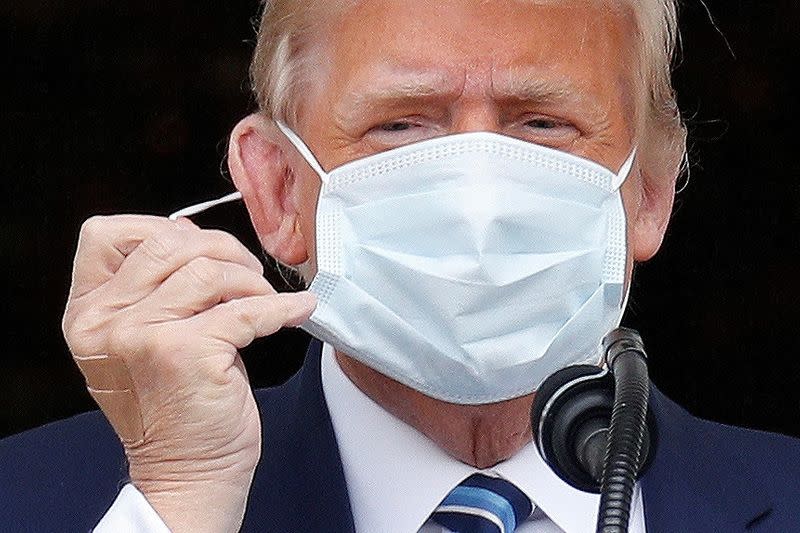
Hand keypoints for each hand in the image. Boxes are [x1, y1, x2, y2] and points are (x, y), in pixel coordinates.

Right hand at [62, 215, 315, 531]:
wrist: (187, 471)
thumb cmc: (175, 404)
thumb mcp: (140, 339)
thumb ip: (153, 288)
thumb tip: (192, 232)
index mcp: (88, 311)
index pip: (105, 234)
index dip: (160, 228)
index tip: (200, 249)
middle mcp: (104, 321)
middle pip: (168, 243)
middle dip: (222, 250)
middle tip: (249, 277)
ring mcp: (140, 336)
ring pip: (208, 270)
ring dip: (251, 281)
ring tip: (265, 301)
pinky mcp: (183, 353)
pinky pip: (246, 309)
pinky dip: (281, 307)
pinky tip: (296, 310)